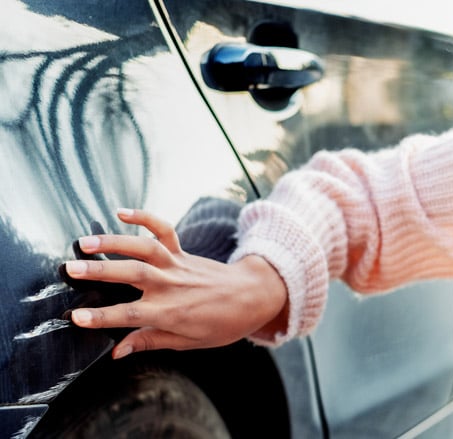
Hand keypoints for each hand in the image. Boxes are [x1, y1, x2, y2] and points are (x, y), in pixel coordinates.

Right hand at [65, 209, 288, 358]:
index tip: (76, 316)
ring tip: (85, 242)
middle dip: (100, 272)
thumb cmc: (222, 324)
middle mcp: (171, 285)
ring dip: (114, 242)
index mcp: (171, 313)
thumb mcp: (189, 343)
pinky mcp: (182, 252)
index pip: (131, 316)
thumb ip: (151, 342)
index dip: (102, 317)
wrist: (253, 297)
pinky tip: (121, 212)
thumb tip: (117, 351)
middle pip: (132, 276)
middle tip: (70, 269)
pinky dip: (145, 217)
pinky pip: (164, 230)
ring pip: (143, 249)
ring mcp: (177, 265)